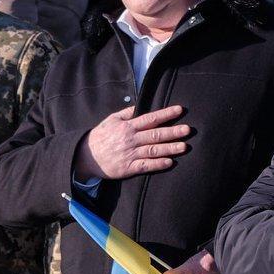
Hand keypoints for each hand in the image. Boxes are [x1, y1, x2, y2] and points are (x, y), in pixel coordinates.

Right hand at [74, 104, 189, 180]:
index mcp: (128, 126)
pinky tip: (170, 162)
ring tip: (184, 146)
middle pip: (155, 134)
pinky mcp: (128, 168)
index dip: (166, 114)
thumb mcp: (111, 120)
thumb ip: (126, 113)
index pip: (150, 118)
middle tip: (188, 130)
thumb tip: (140, 105)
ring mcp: (130, 154)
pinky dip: (158, 164)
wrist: (85, 156)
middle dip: (173, 132)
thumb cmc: (100, 137)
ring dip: (170, 148)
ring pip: (153, 150)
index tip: (180, 110)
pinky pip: (146, 165)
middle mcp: (130, 139)